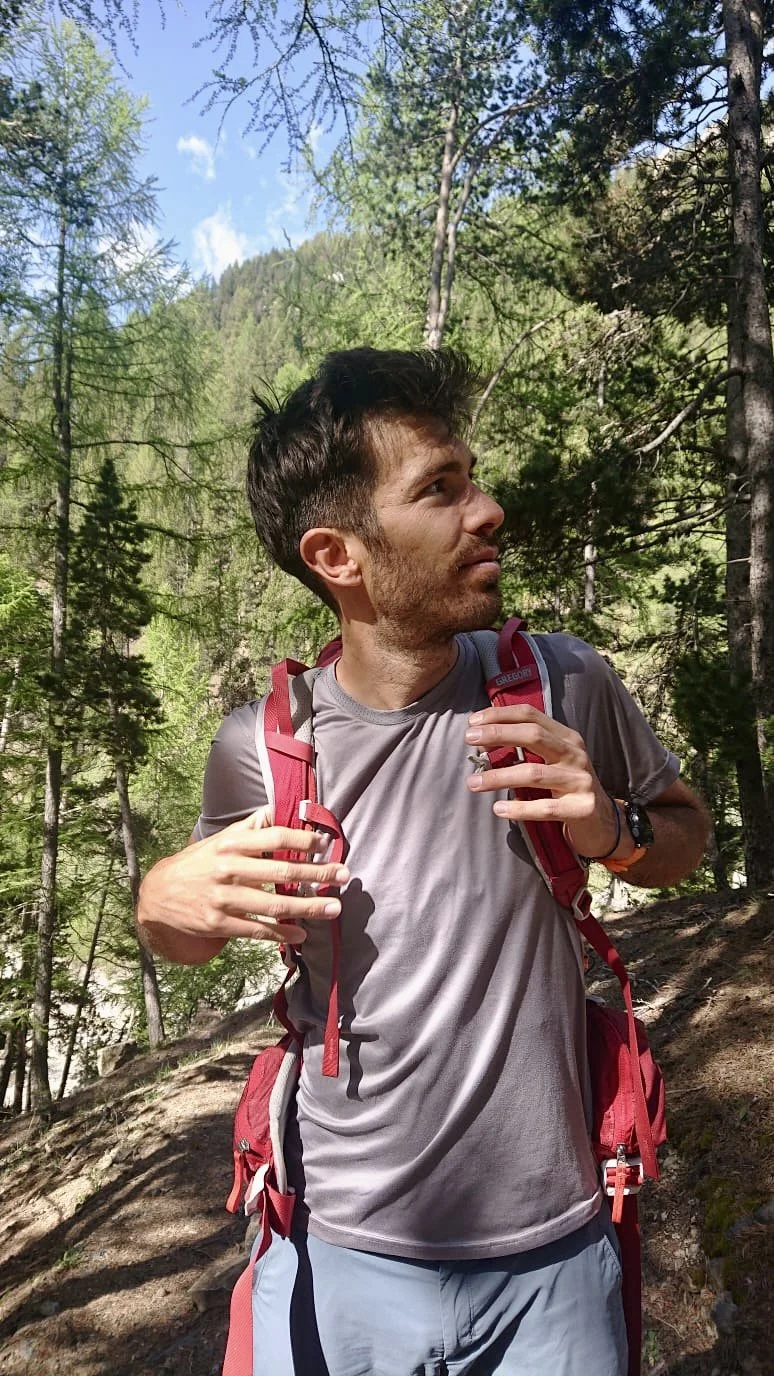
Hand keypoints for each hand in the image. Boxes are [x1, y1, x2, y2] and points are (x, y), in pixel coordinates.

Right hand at [138, 807, 349, 953]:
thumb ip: (248, 828)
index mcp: (231, 845)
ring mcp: (223, 899)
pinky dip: (282, 933)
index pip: (274, 838)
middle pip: (281, 871)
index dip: (303, 841)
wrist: (158, 896)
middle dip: (317, 874)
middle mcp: (228, 869)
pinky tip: (302, 933)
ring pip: (274, 904)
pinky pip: (257, 930)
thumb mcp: (218, 840)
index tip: (326, 844)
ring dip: (309, 907)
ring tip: (334, 908)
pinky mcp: (219, 924)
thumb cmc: (197, 864)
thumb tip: (273, 809)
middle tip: (343, 876)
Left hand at [464, 705, 627, 860]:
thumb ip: (526, 748)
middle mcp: (575, 754)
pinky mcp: (582, 808)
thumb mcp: (553, 761)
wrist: (603, 822)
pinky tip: (498, 809)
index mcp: (567, 738)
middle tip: (469, 740)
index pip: (531, 716)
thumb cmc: (568, 787)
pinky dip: (519, 809)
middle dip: (498, 734)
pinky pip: (545, 808)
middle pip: (533, 736)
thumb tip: (484, 738)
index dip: (500, 715)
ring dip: (499, 777)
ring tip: (473, 783)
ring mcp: (581, 781)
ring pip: (534, 773)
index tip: (473, 722)